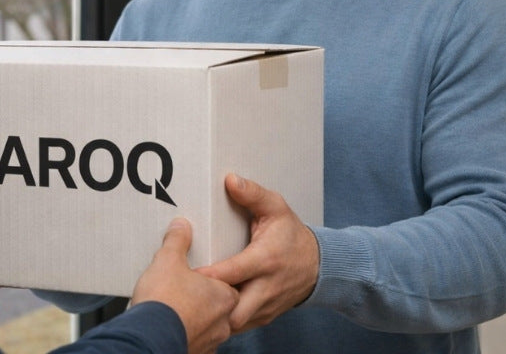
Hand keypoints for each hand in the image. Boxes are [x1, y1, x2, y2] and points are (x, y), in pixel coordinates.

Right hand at [132, 217, 237, 353]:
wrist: (151, 337)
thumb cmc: (165, 300)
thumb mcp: (168, 260)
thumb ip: (177, 241)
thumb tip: (181, 226)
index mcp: (224, 295)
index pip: (230, 284)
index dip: (215, 278)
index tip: (202, 274)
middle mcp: (224, 321)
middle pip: (222, 306)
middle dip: (207, 299)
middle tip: (189, 290)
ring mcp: (211, 340)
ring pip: (211, 326)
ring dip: (199, 318)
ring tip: (180, 308)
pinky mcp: (197, 352)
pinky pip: (197, 340)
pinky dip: (189, 333)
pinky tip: (174, 325)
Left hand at [197, 174, 318, 332]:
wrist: (319, 265)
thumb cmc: (292, 234)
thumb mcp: (276, 207)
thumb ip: (252, 194)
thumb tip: (230, 179)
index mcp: (265, 260)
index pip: (233, 272)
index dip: (209, 276)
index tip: (186, 274)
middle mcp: (266, 288)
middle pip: (234, 309)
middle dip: (211, 305)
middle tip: (186, 294)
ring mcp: (266, 306)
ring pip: (236, 322)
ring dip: (216, 315)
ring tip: (193, 302)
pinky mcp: (264, 317)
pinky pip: (240, 326)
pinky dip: (224, 321)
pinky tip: (207, 309)